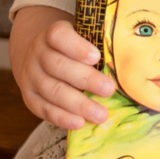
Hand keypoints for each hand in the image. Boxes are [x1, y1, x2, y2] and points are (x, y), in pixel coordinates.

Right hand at [10, 5, 113, 129]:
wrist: (38, 59)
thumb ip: (97, 44)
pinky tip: (80, 123)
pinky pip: (45, 109)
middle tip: (109, 89)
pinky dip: (63, 118)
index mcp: (51, 35)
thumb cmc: (70, 50)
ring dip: (78, 104)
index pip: (59, 36)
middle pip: (58, 66)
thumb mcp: (80, 38)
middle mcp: (38, 54)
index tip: (96, 56)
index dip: (76, 47)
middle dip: (86, 79)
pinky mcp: (30, 98)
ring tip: (101, 114)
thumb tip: (129, 56)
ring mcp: (31, 76)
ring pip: (53, 91)